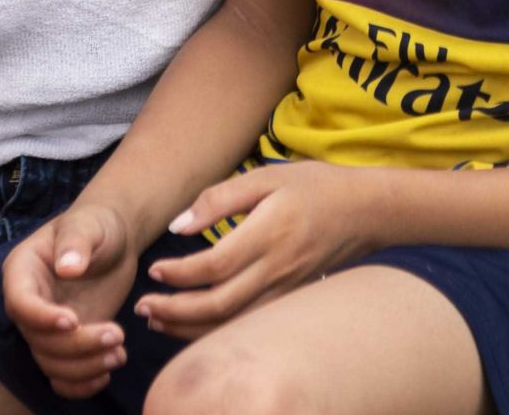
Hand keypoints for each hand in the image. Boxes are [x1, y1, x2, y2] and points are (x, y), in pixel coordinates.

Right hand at [2, 203, 139, 397]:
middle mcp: (29, 303)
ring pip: (51, 363)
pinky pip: (62, 376)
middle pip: (38, 340)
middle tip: (117, 335)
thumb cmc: (97, 224)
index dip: (42, 318)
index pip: (20, 304)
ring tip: (119, 353)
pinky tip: (107, 373)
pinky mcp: (68, 343)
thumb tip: (67, 267)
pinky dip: (81, 384)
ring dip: (84, 367)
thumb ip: (76, 242)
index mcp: (23, 270)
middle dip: (77, 345)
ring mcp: (48, 326)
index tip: (74, 320)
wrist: (115, 239)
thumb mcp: (88, 224)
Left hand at [136, 162, 371, 339]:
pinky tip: (194, 326)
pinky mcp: (291, 300)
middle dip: (176, 311)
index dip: (180, 273)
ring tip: (158, 323)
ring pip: (234, 324)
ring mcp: (287, 290)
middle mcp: (277, 269)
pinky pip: (250, 325)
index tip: (154, 270)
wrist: (365, 211)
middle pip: (220, 305)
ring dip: (192, 328)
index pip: (215, 266)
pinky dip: (218, 332)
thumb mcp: (265, 177)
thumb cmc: (313, 186)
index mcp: (268, 234)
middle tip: (143, 308)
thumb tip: (178, 225)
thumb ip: (219, 198)